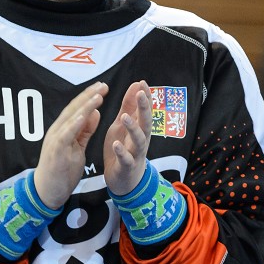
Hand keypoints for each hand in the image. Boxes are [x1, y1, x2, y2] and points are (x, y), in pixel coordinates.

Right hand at [33, 81, 107, 208]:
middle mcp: (57, 130)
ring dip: (84, 106)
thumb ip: (85, 131)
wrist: (47, 191)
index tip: (103, 87)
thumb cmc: (61, 170)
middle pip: (74, 109)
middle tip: (104, 85)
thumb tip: (95, 112)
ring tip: (97, 96)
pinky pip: (65, 135)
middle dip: (89, 96)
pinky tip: (83, 115)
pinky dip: (74, 124)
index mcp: (63, 129)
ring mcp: (55, 140)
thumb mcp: (77, 147)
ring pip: (70, 119)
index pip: (77, 108)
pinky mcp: (55, 151)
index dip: (89, 96)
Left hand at [103, 80, 151, 195]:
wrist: (124, 181)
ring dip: (133, 128)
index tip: (143, 82)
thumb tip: (136, 85)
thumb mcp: (122, 125)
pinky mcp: (127, 167)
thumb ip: (129, 107)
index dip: (145, 97)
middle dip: (144, 108)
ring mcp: (135, 154)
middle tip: (141, 94)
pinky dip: (122, 152)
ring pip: (139, 140)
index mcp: (139, 128)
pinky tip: (117, 144)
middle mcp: (141, 140)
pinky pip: (126, 159)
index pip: (145, 110)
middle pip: (146, 122)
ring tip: (125, 117)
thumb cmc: (124, 149)